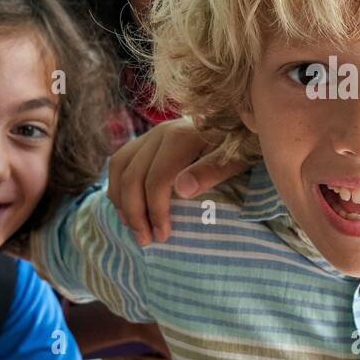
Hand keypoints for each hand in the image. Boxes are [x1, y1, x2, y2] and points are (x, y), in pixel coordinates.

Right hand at [106, 118, 248, 245]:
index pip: (156, 180)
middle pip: (132, 176)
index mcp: (182, 137)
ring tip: (133, 227)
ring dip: (121, 201)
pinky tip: (126, 207)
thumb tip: (182, 190)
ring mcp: (152, 134)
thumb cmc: (241, 144)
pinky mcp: (148, 138)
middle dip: (135, 213)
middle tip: (145, 240)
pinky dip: (117, 185)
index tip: (163, 236)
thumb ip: (210, 172)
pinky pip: (121, 161)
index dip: (156, 211)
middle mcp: (161, 132)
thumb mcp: (235, 159)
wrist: (239, 119)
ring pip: (120, 167)